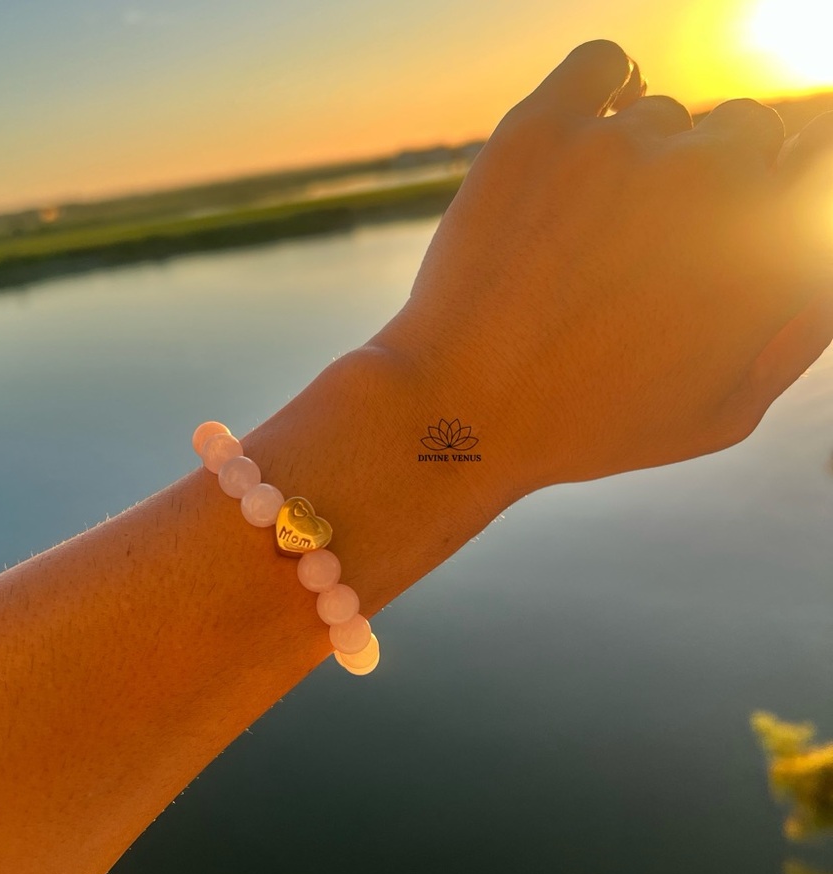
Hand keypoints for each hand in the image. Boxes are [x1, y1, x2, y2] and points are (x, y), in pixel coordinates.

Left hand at [380, 40, 832, 496]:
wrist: (462, 411)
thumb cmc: (590, 425)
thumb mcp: (718, 416)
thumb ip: (797, 334)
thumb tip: (822, 253)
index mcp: (768, 253)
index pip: (819, 163)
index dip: (787, 181)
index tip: (758, 197)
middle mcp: (712, 182)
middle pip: (747, 132)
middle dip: (714, 179)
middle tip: (651, 242)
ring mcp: (625, 148)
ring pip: (663, 117)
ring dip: (640, 161)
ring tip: (582, 237)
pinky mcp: (543, 129)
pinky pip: (601, 64)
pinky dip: (600, 88)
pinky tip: (578, 140)